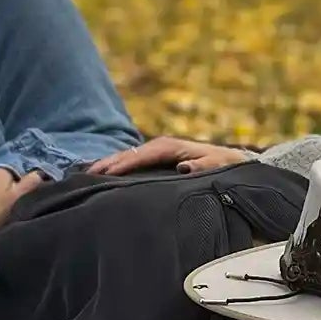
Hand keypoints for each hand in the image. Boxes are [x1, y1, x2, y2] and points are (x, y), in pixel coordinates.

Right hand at [87, 136, 253, 176]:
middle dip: (109, 162)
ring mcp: (159, 150)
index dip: (125, 165)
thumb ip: (203, 167)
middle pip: (130, 153)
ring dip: (110, 162)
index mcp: (172, 147)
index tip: (107, 173)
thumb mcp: (218, 167)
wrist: (232, 161)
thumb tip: (183, 166)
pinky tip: (105, 171)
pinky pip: (134, 160)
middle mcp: (163, 146)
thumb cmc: (226, 166)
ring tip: (89, 172)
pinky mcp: (158, 156)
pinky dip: (118, 164)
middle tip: (88, 172)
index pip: (143, 156)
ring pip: (129, 156)